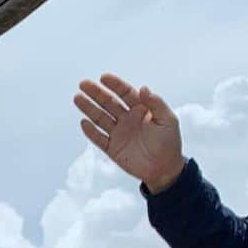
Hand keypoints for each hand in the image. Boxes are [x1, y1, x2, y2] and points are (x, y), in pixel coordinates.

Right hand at [74, 74, 184, 193]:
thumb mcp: (168, 120)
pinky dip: (91, 131)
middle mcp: (127, 118)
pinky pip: (99, 138)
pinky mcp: (112, 148)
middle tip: (83, 84)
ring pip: (100, 118)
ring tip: (77, 98)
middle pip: (108, 103)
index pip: (125, 93)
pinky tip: (83, 122)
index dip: (115, 85)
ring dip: (89, 108)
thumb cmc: (169, 142)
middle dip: (96, 93)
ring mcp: (118, 133)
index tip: (103, 78)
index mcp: (140, 109)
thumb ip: (156, 103)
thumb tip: (143, 88)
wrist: (164, 169)